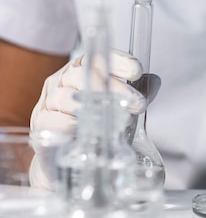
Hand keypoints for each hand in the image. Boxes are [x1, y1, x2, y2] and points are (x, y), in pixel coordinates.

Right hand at [29, 49, 146, 188]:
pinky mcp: (39, 126)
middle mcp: (61, 82)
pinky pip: (53, 121)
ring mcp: (47, 103)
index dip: (117, 61)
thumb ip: (137, 93)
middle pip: (84, 75)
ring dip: (94, 108)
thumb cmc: (96, 126)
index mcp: (80, 70)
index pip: (96, 58)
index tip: (137, 71)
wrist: (68, 160)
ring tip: (118, 121)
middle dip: (114, 88)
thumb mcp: (121, 107)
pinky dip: (72, 126)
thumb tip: (154, 81)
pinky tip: (88, 131)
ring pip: (66, 97)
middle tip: (138, 104)